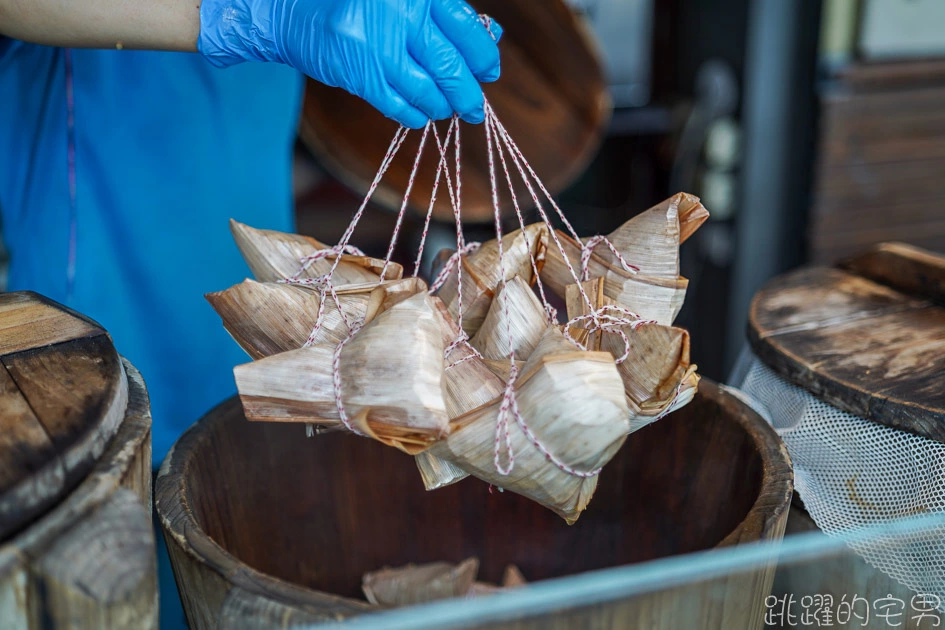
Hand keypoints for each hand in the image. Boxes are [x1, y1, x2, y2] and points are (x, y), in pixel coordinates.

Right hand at [199, 0, 502, 127]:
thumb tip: (489, 38)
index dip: (483, 56)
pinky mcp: (360, 77)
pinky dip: (415, 115)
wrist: (288, 9)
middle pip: (451, 67)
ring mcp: (378, 48)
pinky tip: (421, 114)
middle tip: (474, 108)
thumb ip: (443, 13)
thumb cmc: (353, 0)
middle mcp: (399, 15)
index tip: (489, 71)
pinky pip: (400, 107)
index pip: (466, 28)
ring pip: (429, 92)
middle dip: (468, 94)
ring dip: (443, 106)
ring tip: (446, 109)